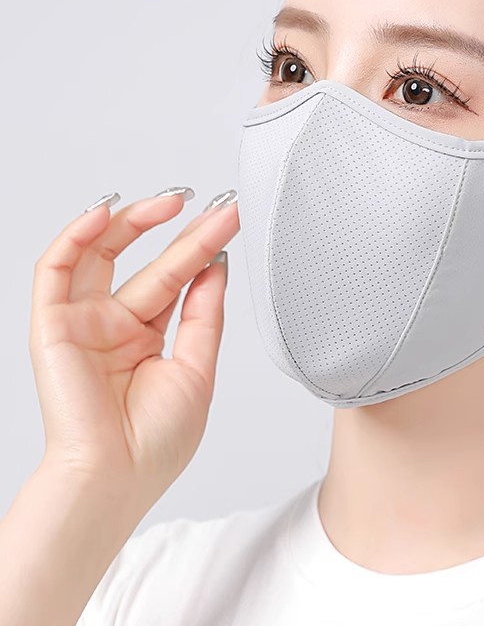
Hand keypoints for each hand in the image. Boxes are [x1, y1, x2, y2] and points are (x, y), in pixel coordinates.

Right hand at [27, 188, 239, 509]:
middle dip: (187, 232)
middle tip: (218, 206)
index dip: (205, 248)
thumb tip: (217, 265)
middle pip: (155, 264)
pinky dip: (75, 237)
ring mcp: (86, 322)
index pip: (181, 281)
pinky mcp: (53, 324)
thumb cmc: (155, 442)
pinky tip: (105, 212)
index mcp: (151, 339)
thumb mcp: (197, 369)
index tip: (232, 219)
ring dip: (136, 222)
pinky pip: (56, 270)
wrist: (115, 480)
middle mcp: (118, 326)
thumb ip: (203, 313)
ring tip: (174, 201)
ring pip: (106, 255)